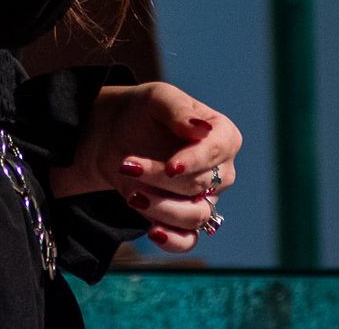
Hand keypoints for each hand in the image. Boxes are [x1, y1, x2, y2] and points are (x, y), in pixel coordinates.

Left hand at [48, 80, 240, 253]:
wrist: (116, 136)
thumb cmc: (144, 112)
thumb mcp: (157, 98)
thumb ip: (178, 111)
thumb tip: (201, 129)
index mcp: (222, 136)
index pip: (219, 151)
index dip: (196, 161)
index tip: (171, 166)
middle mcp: (220, 171)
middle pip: (200, 184)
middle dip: (160, 178)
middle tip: (127, 165)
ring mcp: (205, 199)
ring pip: (194, 215)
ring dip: (160, 207)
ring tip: (132, 194)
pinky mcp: (183, 221)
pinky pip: (188, 241)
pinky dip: (173, 241)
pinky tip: (153, 232)